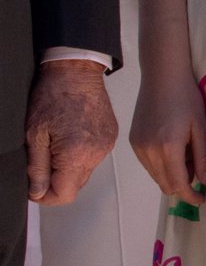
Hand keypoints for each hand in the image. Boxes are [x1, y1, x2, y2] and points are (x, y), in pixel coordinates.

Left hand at [24, 59, 116, 205]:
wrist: (77, 70)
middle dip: (57, 180)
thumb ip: (36, 168)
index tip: (36, 186)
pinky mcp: (110, 138)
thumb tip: (37, 192)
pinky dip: (81, 154)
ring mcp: (106, 146)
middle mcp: (96, 154)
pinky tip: (72, 136)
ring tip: (58, 143)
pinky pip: (94, 158)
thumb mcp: (34, 134)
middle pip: (75, 186)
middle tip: (43, 159)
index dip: (46, 196)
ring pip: (84, 172)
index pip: (64, 195)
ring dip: (69, 166)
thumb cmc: (54, 95)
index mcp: (76, 154)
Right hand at [130, 51, 205, 201]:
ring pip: (156, 176)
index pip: (178, 184)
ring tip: (186, 156)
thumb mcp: (201, 127)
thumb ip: (202, 156)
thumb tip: (203, 181)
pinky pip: (148, 165)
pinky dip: (161, 166)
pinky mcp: (133, 142)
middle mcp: (149, 152)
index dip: (191, 196)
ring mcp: (138, 148)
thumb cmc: (187, 98)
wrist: (162, 76)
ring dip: (172, 176)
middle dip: (183, 186)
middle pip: (165, 185)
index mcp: (168, 148)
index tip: (203, 198)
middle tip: (198, 172)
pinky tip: (172, 149)